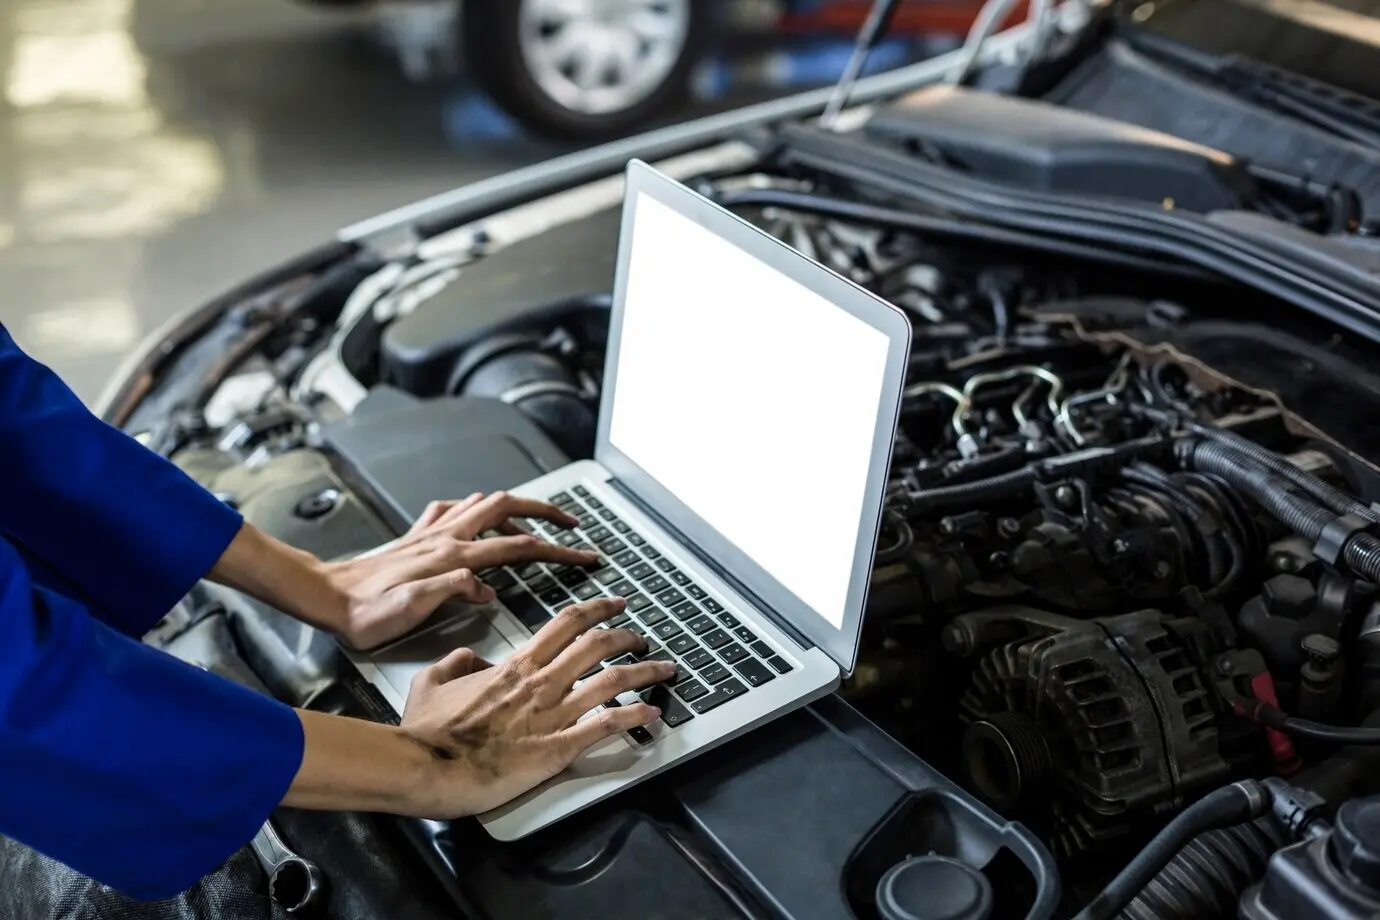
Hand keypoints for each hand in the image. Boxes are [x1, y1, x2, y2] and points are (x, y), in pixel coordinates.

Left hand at [323, 492, 597, 649]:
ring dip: (515, 505)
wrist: (327, 598)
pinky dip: (473, 508)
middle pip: (507, 507)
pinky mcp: (416, 536)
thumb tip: (487, 587)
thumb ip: (453, 591)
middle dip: (545, 510)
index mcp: (452, 557)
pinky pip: (452, 509)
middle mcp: (445, 537)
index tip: (584, 556)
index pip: (518, 546)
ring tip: (534, 517)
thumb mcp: (411, 609)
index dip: (557, 550)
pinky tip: (475, 517)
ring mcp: (431, 533)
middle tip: (570, 522)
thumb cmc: (365, 612)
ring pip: (483, 502)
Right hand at [399, 596, 673, 817]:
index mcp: (515, 666)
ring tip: (664, 668)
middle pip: (597, 646)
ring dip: (644, 671)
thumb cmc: (428, 731)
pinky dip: (634, 716)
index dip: (597, 609)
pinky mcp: (558, 748)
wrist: (428, 766)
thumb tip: (470, 657)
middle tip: (642, 636)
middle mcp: (541, 684)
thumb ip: (455, 662)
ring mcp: (553, 715)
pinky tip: (652, 713)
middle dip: (627, 636)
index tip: (615, 604)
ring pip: (612, 681)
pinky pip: (606, 726)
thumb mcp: (431, 681)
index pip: (566, 624)